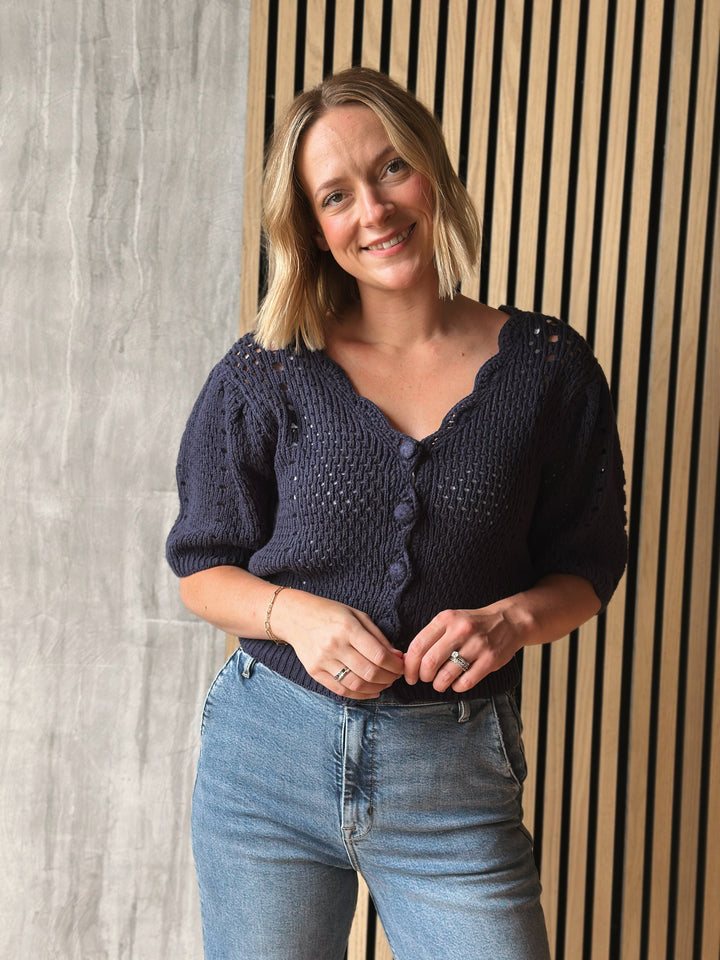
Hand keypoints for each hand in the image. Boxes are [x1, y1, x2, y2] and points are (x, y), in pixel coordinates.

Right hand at [274, 591, 403, 698]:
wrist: (296, 617)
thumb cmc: (330, 613)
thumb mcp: (357, 615)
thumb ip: (378, 636)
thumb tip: (397, 656)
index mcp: (347, 628)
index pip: (378, 655)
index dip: (395, 665)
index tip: (402, 666)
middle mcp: (334, 645)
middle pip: (369, 672)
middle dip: (389, 678)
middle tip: (396, 676)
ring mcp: (323, 660)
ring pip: (356, 685)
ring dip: (377, 688)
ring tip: (385, 683)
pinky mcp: (314, 672)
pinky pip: (341, 690)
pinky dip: (360, 695)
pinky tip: (371, 691)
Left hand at [404, 602, 526, 693]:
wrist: (508, 621)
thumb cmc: (472, 624)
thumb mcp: (450, 621)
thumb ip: (430, 637)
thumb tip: (407, 661)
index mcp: (445, 619)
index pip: (418, 646)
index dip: (409, 665)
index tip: (409, 675)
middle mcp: (460, 630)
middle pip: (430, 662)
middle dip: (423, 676)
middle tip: (425, 679)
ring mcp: (477, 645)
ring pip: (446, 675)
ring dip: (438, 685)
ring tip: (440, 684)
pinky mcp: (490, 660)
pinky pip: (466, 682)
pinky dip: (456, 687)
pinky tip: (456, 683)